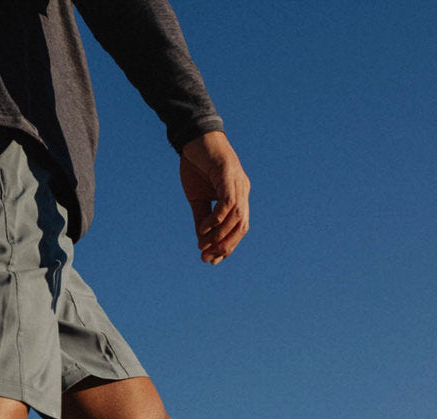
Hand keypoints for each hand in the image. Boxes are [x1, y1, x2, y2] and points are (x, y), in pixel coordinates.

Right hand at [179, 131, 249, 264]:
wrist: (193, 138)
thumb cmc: (196, 165)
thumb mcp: (197, 198)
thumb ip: (202, 219)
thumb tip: (202, 243)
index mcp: (238, 196)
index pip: (239, 228)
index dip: (227, 247)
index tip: (211, 261)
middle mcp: (242, 190)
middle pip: (241, 226)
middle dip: (225, 246)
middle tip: (206, 258)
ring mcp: (238, 181)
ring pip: (235, 217)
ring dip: (219, 235)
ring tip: (202, 245)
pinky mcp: (228, 174)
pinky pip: (227, 202)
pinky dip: (216, 218)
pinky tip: (203, 227)